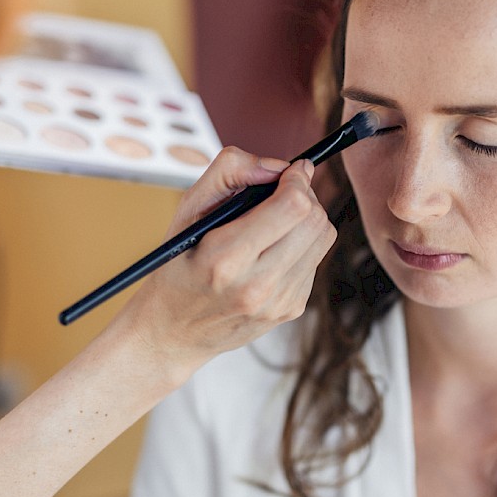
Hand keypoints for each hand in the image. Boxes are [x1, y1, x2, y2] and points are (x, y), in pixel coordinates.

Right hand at [102, 146, 336, 389]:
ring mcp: (278, 302)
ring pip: (323, 238)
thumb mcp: (187, 210)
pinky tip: (273, 249)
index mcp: (225, 259)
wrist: (173, 330)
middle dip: (305, 194)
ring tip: (278, 219)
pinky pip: (316, 259)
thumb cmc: (178, 264)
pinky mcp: (291, 309)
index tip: (291, 171)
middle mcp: (256, 285)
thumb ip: (228, 172)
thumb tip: (278, 166)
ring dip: (307, 218)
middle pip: (314, 220)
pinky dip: (301, 244)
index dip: (298, 179)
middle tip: (285, 190)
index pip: (292, 206)